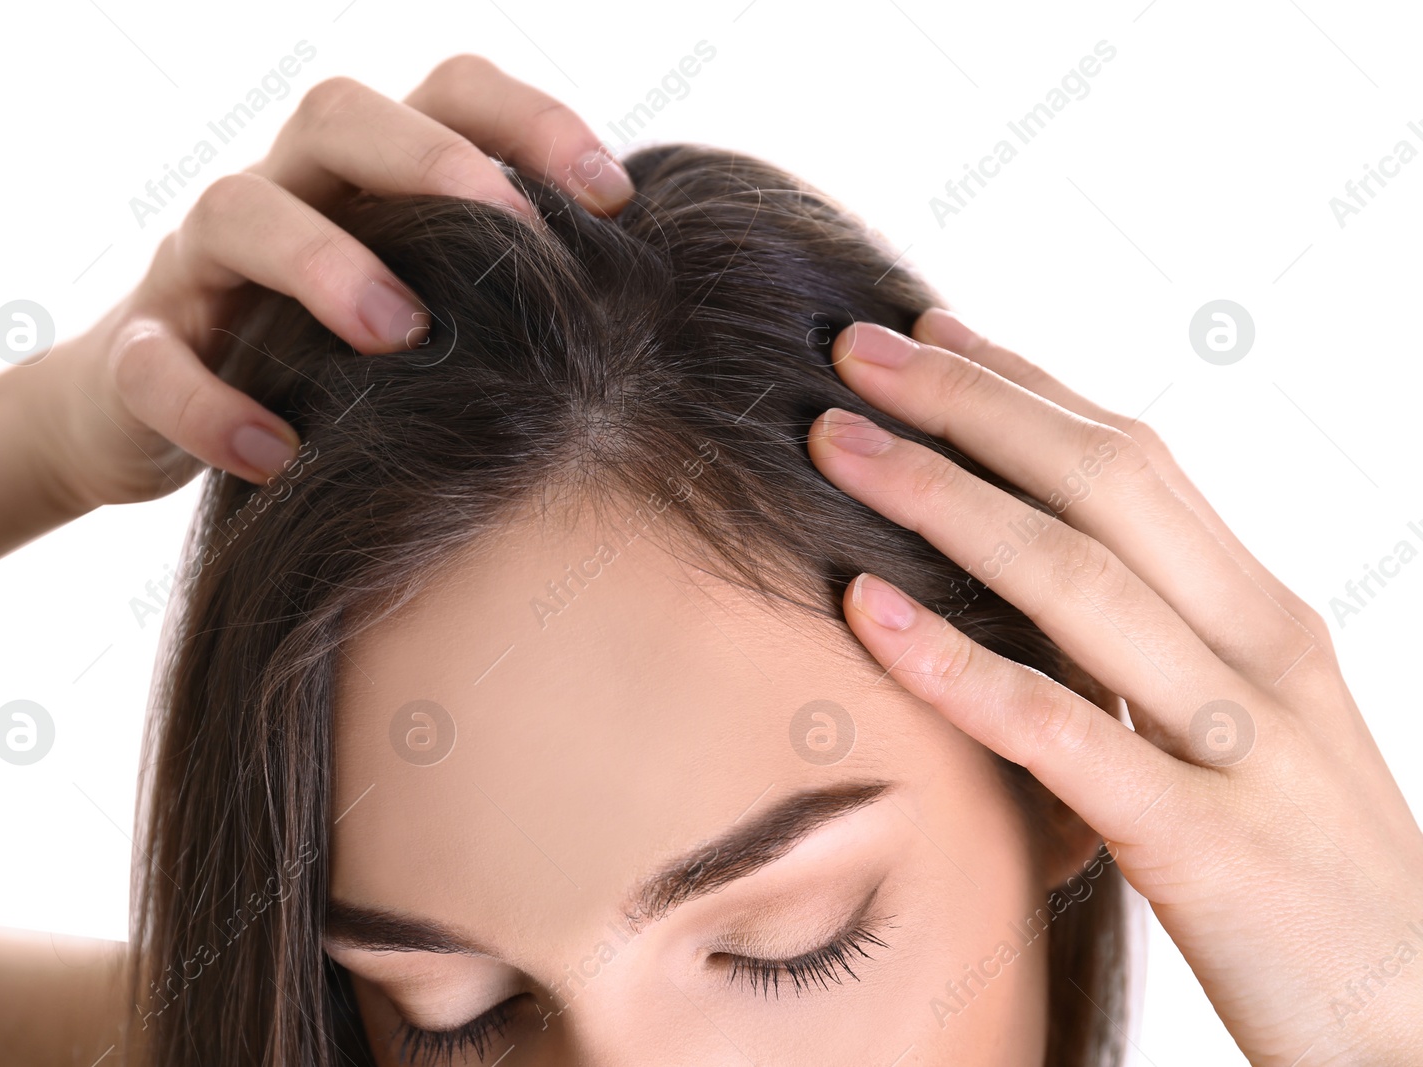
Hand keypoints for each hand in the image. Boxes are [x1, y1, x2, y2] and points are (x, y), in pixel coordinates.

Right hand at [28, 55, 632, 511]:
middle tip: (511, 232)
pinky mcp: (136, 354)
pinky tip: (278, 453)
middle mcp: (281, 193)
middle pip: (337, 117)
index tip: (615, 196)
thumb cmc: (320, 359)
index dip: (531, 120)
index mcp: (361, 175)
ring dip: (323, 262)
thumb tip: (642, 308)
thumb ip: (494, 292)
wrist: (146, 415)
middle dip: (427, 162)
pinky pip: (154, 365)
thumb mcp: (415, 311)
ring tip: (397, 333)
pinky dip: (213, 403)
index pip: (447, 92)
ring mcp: (197, 268)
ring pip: (237, 211)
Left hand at [806, 311, 1422, 1065]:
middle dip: (972, 404)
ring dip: (942, 499)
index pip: (1136, 463)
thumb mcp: (1242, 734)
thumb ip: (1156, 652)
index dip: (1027, 386)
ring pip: (1078, 581)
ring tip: (834, 443)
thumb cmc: (1307, 881)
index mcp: (1265, 619)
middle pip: (1105, 483)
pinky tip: (864, 612)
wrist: (1422, 1029)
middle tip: (857, 346)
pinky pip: (1065, 732)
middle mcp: (1261, 652)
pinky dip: (959, 664)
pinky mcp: (1204, 847)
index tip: (932, 331)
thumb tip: (1034, 583)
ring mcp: (1240, 745)